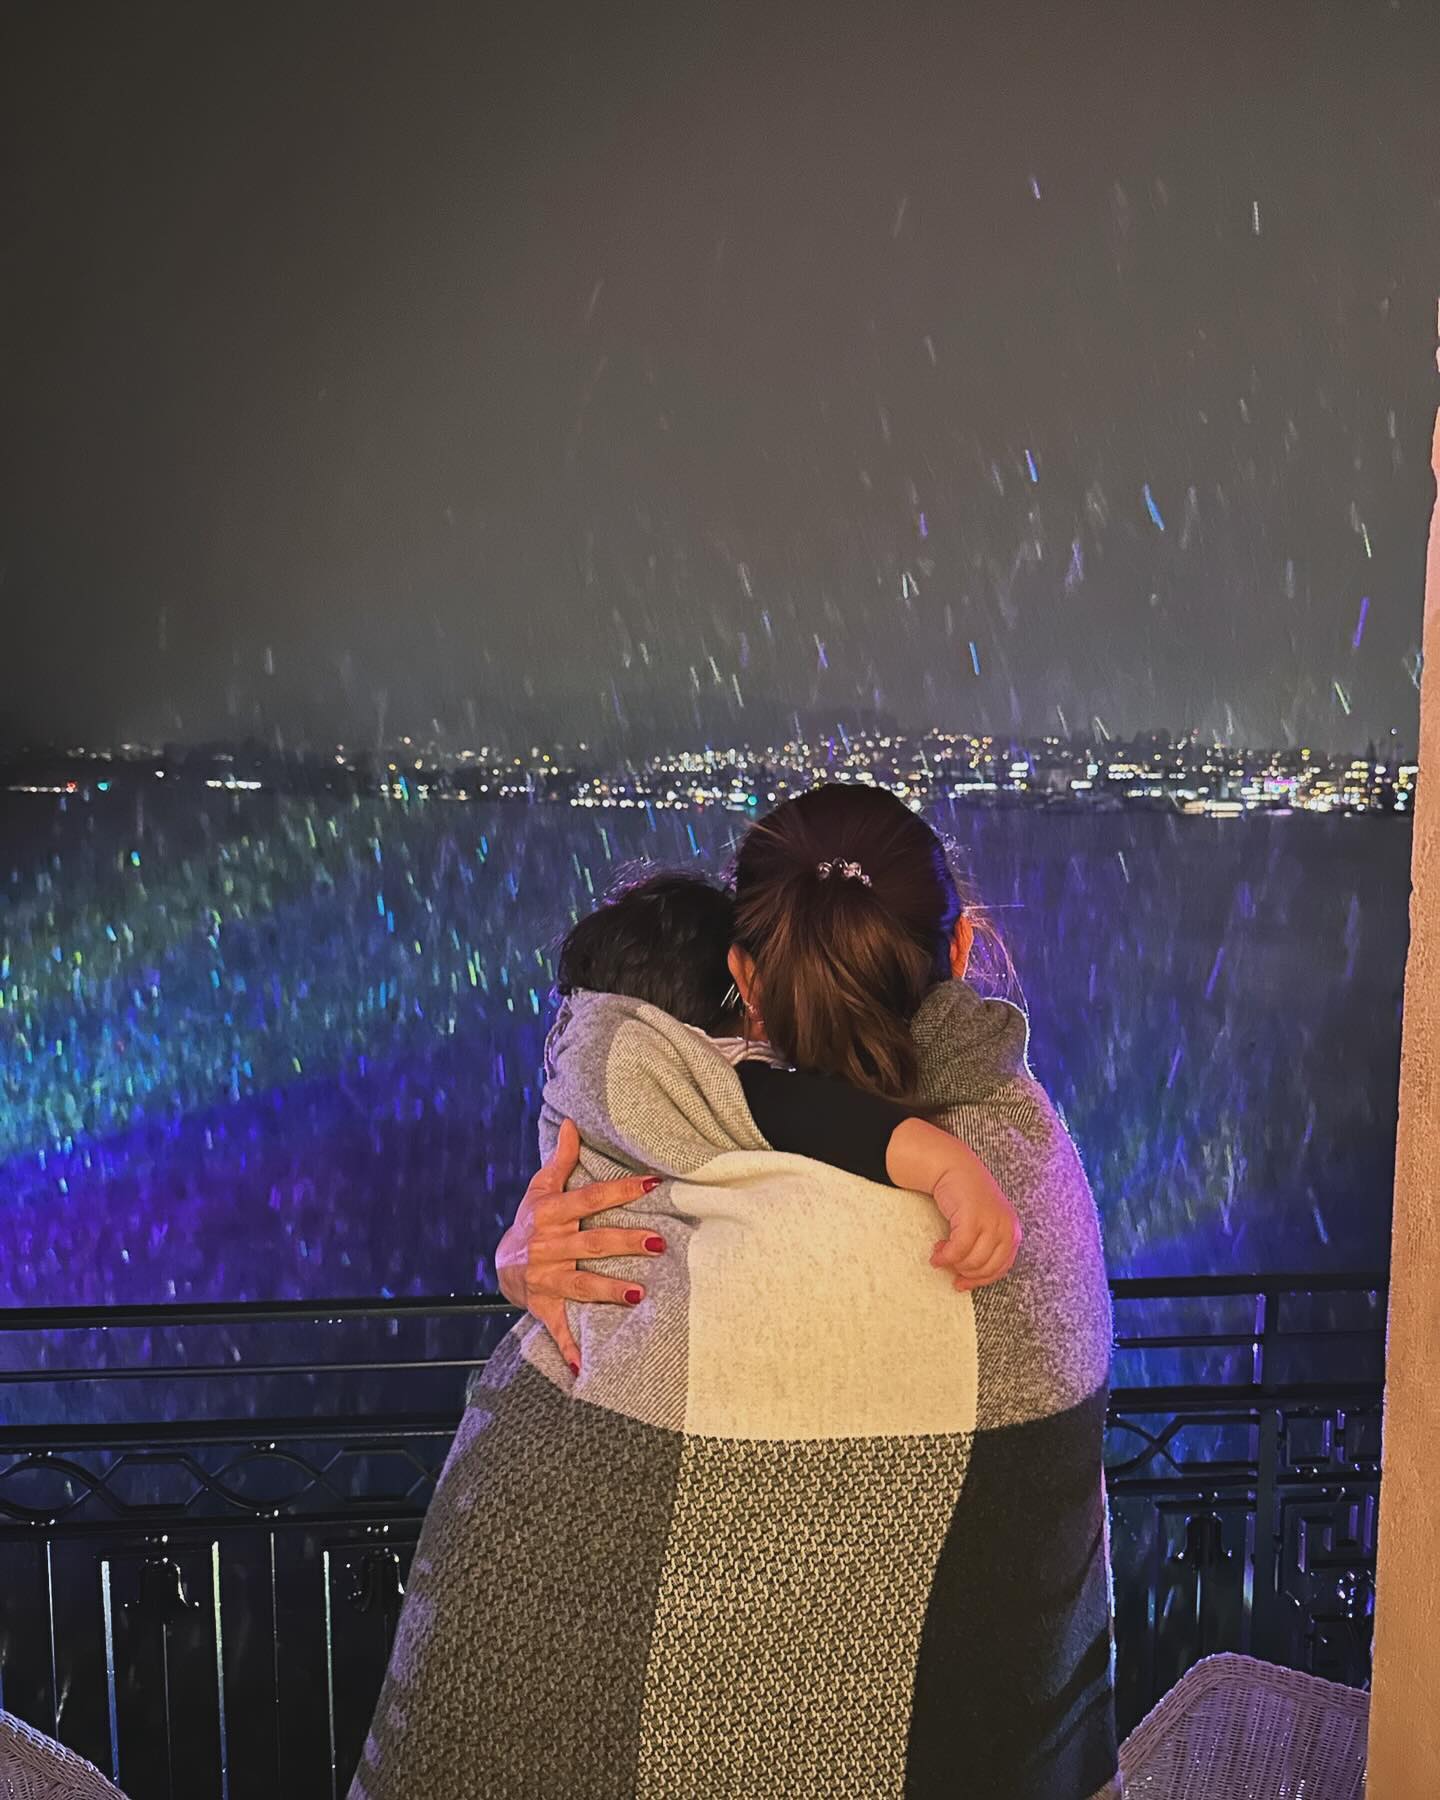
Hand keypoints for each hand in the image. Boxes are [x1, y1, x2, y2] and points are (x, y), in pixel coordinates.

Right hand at [494, 1119, 664, 1373]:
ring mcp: (545, 1280)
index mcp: (550, 1214)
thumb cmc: (530, 1222)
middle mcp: (547, 1246)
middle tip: (659, 1241)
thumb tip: (571, 1122)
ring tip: (639, 1294)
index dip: (621, 1190)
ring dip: (609, 1290)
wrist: (501, 1265)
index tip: (653, 1183)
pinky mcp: (544, 1307)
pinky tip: (584, 1369)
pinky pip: (557, 1329)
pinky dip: (569, 1349)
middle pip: (591, 1243)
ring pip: (581, 1285)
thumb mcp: (539, 1189)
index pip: (590, 1198)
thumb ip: (560, 1159)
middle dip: (624, 1242)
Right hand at [928, 1169, 1020, 1291]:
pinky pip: (958, 1250)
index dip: (979, 1280)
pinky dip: (945, 1257)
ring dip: (952, 1264)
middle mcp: (1006, 1228)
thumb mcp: (986, 1222)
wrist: (955, 1166)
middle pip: (985, 1268)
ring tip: (940, 1254)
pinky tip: (936, 1254)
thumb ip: (986, 1245)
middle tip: (948, 1266)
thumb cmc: (968, 1197)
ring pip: (972, 1261)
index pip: (1000, 1268)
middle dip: (964, 1272)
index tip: (961, 1283)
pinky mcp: (973, 1219)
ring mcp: (991, 1223)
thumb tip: (969, 1277)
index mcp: (1012, 1232)